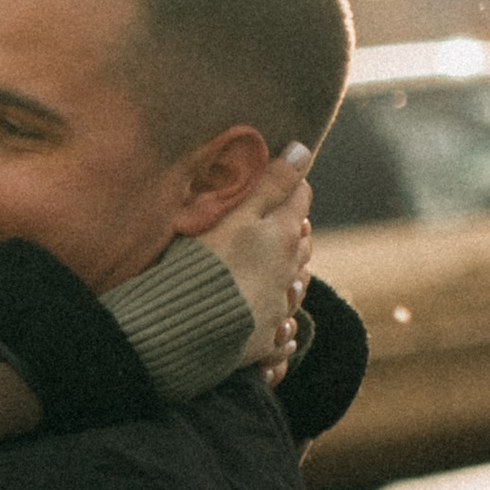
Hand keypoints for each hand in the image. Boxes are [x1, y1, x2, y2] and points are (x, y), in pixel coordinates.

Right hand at [202, 144, 311, 381]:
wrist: (187, 327)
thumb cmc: (206, 264)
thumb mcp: (234, 214)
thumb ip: (269, 183)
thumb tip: (302, 149)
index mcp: (285, 235)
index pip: (300, 197)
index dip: (290, 185)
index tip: (277, 181)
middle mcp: (290, 271)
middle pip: (302, 243)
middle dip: (293, 231)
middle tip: (274, 224)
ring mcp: (278, 309)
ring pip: (296, 287)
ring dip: (292, 278)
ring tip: (279, 273)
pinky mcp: (264, 341)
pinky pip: (283, 333)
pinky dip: (282, 327)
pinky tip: (278, 325)